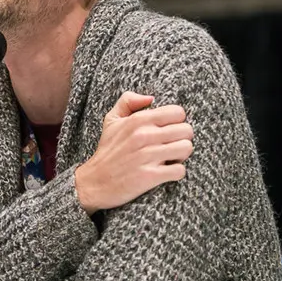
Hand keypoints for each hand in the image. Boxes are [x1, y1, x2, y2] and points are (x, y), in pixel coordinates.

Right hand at [75, 91, 193, 214]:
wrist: (94, 182)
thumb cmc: (107, 151)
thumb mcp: (111, 120)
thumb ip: (128, 101)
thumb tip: (150, 98)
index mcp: (137, 120)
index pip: (178, 112)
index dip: (176, 121)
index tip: (168, 130)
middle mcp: (144, 136)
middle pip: (186, 130)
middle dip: (181, 138)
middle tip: (169, 146)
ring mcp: (147, 156)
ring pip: (186, 148)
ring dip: (181, 155)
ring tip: (169, 158)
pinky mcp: (150, 176)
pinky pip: (180, 170)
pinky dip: (175, 172)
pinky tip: (165, 172)